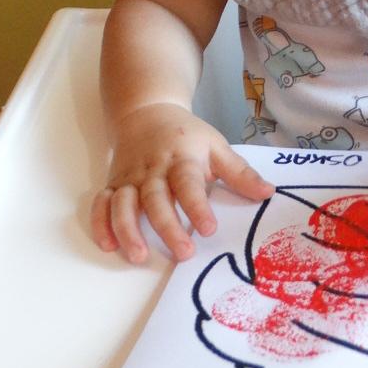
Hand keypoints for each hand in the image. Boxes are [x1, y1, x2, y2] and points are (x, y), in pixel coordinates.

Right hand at [90, 101, 273, 263]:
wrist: (145, 111)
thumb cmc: (186, 135)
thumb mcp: (216, 146)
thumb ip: (240, 172)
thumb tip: (268, 193)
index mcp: (181, 158)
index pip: (188, 183)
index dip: (197, 206)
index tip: (209, 228)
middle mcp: (152, 169)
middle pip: (155, 198)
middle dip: (167, 226)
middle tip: (183, 253)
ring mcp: (130, 177)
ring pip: (123, 203)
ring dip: (128, 229)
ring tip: (138, 255)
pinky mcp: (113, 184)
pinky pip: (101, 203)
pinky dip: (100, 223)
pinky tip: (108, 245)